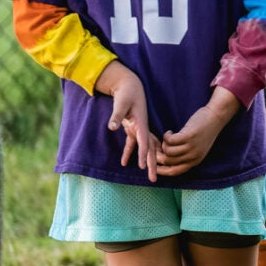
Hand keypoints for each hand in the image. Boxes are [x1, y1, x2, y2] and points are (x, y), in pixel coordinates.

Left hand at [96, 61, 158, 181]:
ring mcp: (139, 128)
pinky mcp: (133, 128)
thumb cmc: (126, 93)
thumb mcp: (120, 103)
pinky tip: (123, 163)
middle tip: (154, 180)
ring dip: (146, 161)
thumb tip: (112, 127)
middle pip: (150, 149)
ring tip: (149, 176)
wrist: (129, 85)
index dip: (143, 154)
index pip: (144, 142)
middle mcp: (143, 128)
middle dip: (151, 164)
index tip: (142, 167)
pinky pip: (133, 143)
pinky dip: (129, 153)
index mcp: (141, 123)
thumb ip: (116, 116)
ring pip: (145, 148)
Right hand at [158, 107, 227, 176]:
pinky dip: (166, 136)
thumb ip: (186, 155)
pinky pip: (170, 140)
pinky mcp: (188, 136)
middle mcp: (193, 157)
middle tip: (155, 147)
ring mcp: (191, 147)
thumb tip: (167, 159)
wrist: (216, 117)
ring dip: (163, 144)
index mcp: (194, 161)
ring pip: (167, 151)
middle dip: (158, 155)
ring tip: (166, 137)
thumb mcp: (198, 148)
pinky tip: (169, 132)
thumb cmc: (205, 131)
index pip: (175, 172)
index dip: (162, 171)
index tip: (153, 167)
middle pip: (168, 161)